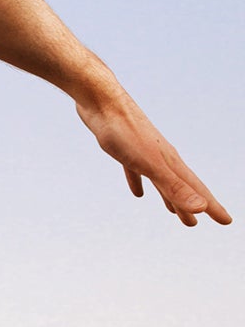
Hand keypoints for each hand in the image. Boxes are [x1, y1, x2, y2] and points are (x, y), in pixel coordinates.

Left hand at [77, 92, 230, 226]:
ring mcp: (144, 152)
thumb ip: (174, 187)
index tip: (226, 222)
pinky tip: (138, 193)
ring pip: (161, 181)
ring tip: (173, 213)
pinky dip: (139, 183)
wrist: (101, 101)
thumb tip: (200, 208)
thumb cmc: (124, 132)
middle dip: (191, 206)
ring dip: (168, 198)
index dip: (212, 208)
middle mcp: (162, 157)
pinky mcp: (123, 149)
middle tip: (196, 225)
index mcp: (171, 163)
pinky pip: (136, 171)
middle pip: (181, 187)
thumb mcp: (150, 165)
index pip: (197, 191)